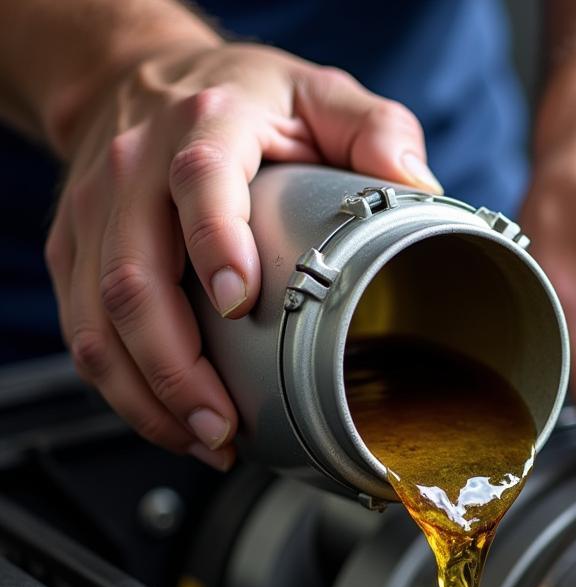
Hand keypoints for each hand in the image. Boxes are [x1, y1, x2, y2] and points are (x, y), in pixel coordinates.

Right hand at [45, 42, 440, 468]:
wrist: (134, 75)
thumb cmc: (239, 96)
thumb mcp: (320, 92)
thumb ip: (375, 129)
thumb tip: (418, 186)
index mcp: (204, 126)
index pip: (199, 181)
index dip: (214, 241)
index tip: (240, 302)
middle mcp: (134, 170)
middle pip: (134, 277)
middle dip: (177, 365)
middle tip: (225, 419)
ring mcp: (96, 215)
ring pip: (99, 319)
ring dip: (149, 393)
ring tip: (206, 438)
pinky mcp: (75, 252)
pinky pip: (84, 334)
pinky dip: (124, 391)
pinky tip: (173, 425)